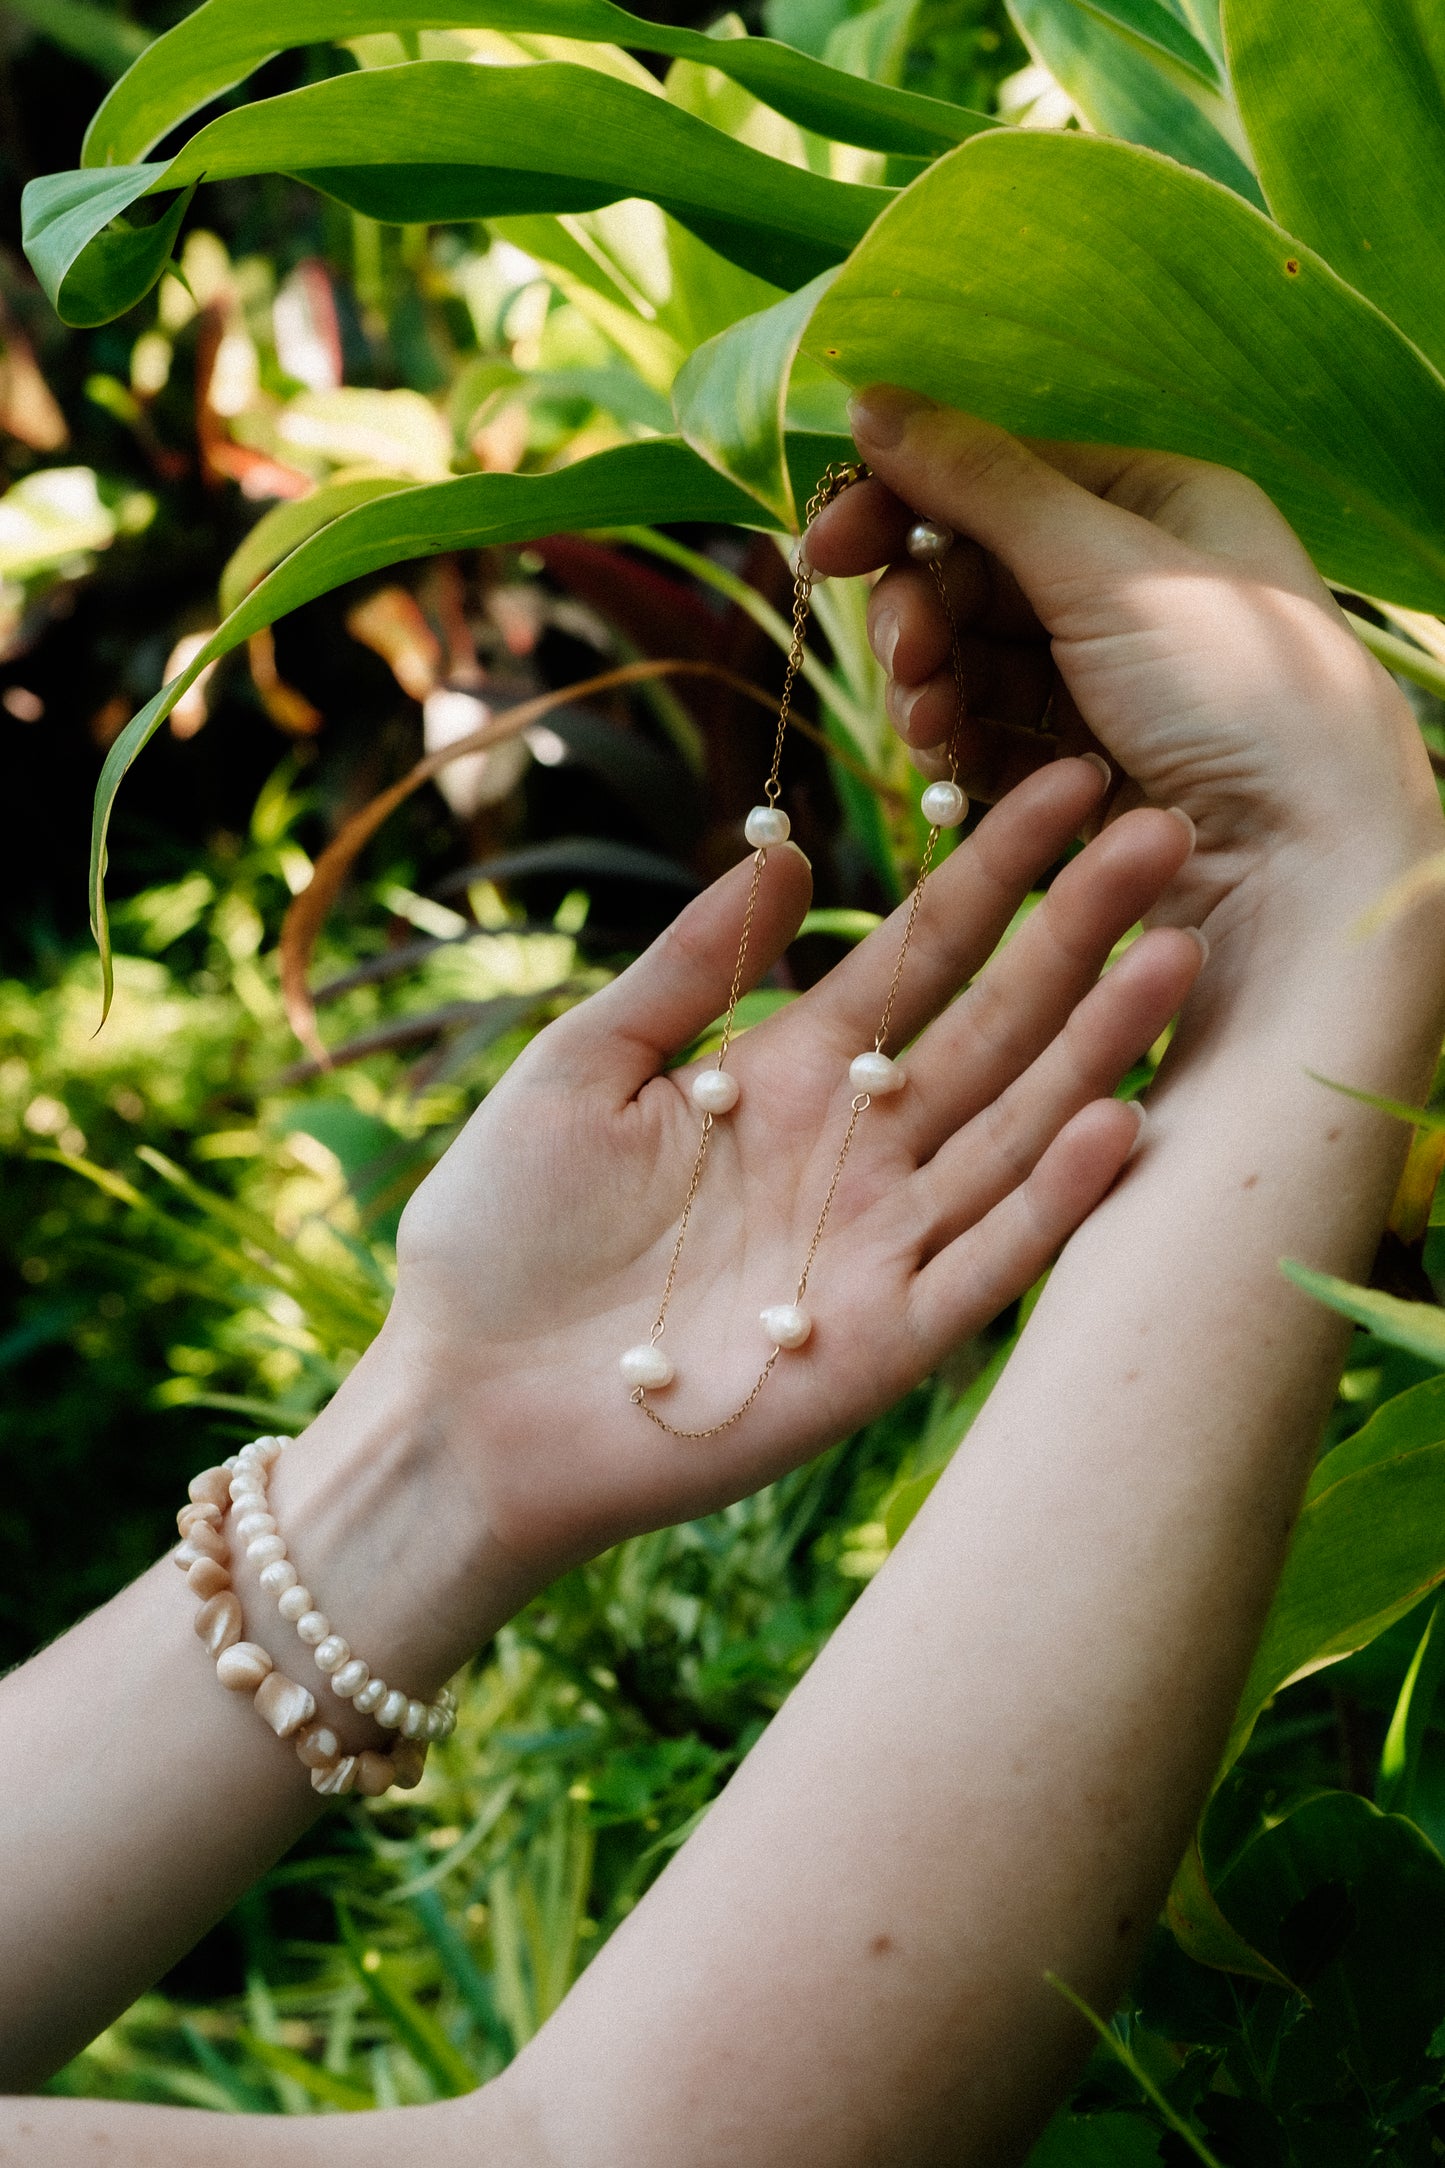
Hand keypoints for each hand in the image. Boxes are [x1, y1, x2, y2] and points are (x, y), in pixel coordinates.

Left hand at [371, 757, 1199, 1595]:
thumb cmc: (503, 1229)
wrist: (464, 1398)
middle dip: (1076, 929)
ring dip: (1095, 1046)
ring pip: (1013, 1130)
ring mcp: (877, 1245)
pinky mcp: (881, 1345)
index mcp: (787, 1073)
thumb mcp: (584, 1065)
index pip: (919, 952)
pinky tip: (1117, 1122)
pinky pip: (984, 1264)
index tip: (1067, 781)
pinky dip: (1050, 1202)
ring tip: (1175, 951)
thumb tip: (785, 851)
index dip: (994, 869)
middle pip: (991, 1025)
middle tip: (1163, 830)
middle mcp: (854, 1151)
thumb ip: (690, 966)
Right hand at [805, 389, 1443, 935]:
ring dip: (933, 690)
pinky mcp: (1089, 768)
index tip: (827, 548)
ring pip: (971, 664)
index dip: (906, 509)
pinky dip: (961, 750)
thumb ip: (979, 486)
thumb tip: (869, 401)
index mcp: (1162, 505)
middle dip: (923, 618)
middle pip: (973, 577)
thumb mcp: (1106, 569)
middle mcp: (1136, 586)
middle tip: (908, 663)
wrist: (1305, 870)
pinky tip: (955, 773)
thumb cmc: (1239, 698)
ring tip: (932, 730)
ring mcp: (1110, 683)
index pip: (999, 481)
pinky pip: (990, 738)